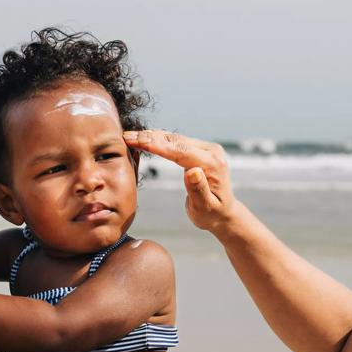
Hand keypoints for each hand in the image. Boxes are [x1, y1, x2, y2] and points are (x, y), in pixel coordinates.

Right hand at [124, 130, 238, 232]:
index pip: (180, 151)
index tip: (136, 140)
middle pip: (175, 141)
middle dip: (149, 138)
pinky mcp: (200, 150)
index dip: (156, 145)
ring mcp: (207, 149)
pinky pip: (177, 142)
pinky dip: (160, 140)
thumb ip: (198, 190)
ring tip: (131, 136)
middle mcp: (211, 152)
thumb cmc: (213, 215)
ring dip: (152, 136)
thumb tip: (193, 171)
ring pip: (175, 139)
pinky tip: (145, 138)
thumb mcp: (205, 208)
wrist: (224, 213)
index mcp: (212, 164)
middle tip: (126, 136)